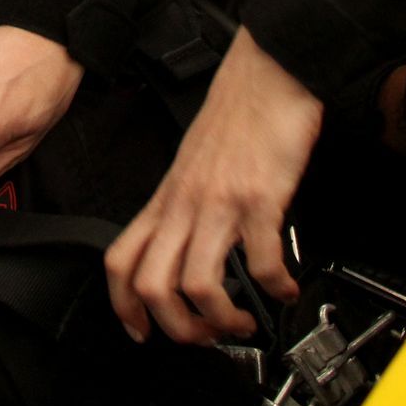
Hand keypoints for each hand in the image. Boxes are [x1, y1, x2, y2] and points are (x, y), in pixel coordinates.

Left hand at [104, 30, 321, 345]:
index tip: (140, 330)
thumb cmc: (236, 112)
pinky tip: (284, 286)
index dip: (123, 305)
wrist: (268, 70)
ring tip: (244, 319)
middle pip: (152, 284)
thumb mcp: (193, 161)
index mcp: (167, 196)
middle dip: (176, 327)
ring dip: (222, 319)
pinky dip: (274, 287)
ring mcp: (221, 202)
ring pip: (196, 283)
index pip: (121, 258)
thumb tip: (188, 244)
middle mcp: (186, 203)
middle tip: (204, 335)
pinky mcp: (259, 197)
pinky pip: (261, 261)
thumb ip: (186, 202)